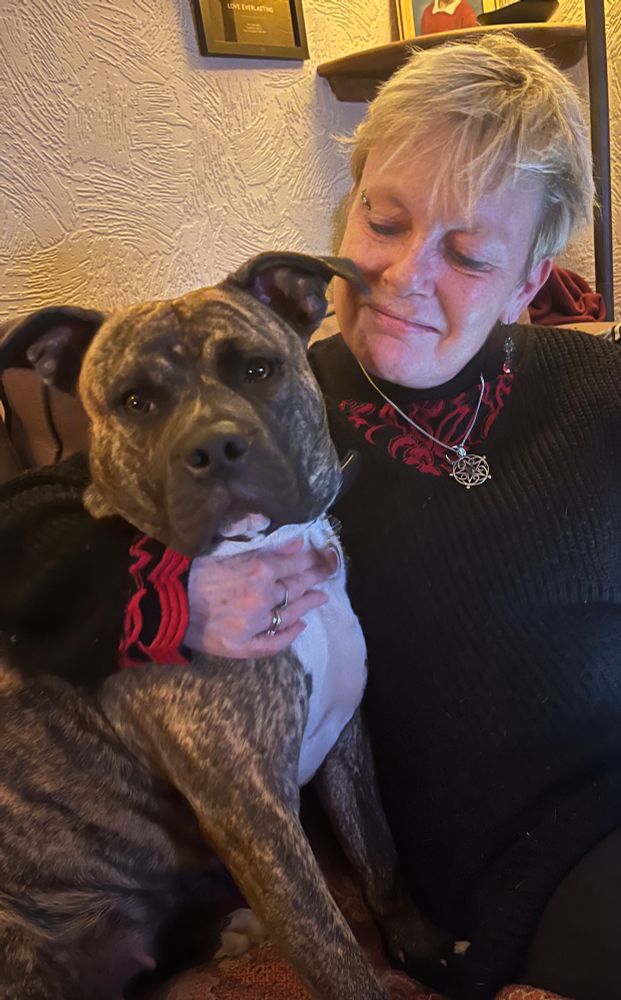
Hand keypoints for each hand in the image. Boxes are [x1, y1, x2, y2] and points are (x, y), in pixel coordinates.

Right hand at [184, 537, 338, 657]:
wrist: (167, 604)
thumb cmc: (195, 574)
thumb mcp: (231, 555)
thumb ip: (268, 551)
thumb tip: (299, 544)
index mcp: (259, 571)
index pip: (295, 564)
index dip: (312, 560)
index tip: (323, 557)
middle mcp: (263, 597)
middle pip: (297, 587)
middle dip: (315, 578)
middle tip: (328, 572)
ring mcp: (256, 624)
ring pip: (291, 613)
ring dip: (308, 604)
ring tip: (320, 596)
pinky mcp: (245, 645)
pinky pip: (275, 642)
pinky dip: (290, 634)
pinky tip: (300, 626)